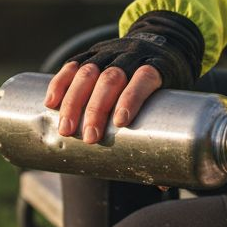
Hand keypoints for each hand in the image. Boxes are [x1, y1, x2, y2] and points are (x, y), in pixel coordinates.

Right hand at [42, 11, 203, 144]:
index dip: (132, 97)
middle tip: (89, 137)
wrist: (163, 42)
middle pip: (111, 78)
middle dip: (96, 108)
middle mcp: (132, 56)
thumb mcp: (176, 100)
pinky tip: (50, 102)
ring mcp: (110, 52)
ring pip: (88, 71)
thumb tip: (163, 184)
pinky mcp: (93, 53)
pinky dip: (60, 82)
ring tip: (65, 128)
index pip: (144, 78)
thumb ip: (171, 137)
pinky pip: (73, 64)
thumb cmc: (170, 82)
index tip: (120, 123)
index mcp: (157, 66)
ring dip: (74, 100)